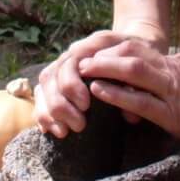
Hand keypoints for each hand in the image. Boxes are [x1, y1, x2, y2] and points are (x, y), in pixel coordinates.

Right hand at [32, 25, 165, 136]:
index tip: (85, 105)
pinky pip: (40, 97)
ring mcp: (59, 69)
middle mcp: (69, 57)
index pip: (69, 63)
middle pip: (51, 75)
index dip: (72, 85)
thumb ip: (133, 86)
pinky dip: (42, 113)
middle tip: (79, 124)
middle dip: (60, 103)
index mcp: (87, 48)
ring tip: (64, 132)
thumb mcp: (139, 69)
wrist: (131, 52)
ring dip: (50, 111)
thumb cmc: (136, 61)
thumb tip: (130, 114)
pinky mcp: (53, 84)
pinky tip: (49, 130)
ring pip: (43, 86)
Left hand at [78, 41, 179, 153]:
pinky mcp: (178, 118)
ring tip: (83, 69)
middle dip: (105, 55)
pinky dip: (119, 96)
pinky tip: (100, 92)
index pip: (143, 52)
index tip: (99, 52)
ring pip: (135, 73)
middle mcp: (177, 76)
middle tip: (82, 57)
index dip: (118, 51)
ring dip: (106, 69)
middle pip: (134, 55)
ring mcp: (177, 96)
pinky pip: (143, 103)